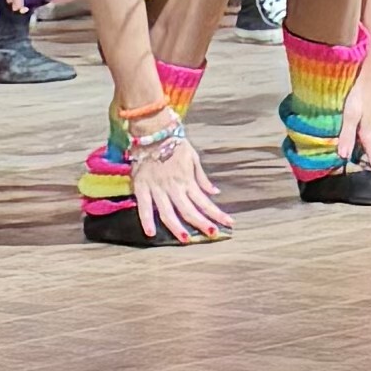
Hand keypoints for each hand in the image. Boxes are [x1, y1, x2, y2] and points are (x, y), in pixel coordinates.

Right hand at [126, 112, 230, 243]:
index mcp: (188, 180)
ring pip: (168, 212)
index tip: (229, 223)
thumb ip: (202, 178)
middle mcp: (174, 186)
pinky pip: (144, 206)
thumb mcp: (193, 157)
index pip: (205, 201)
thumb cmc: (174, 143)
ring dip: (177, 227)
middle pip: (189, 210)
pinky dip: (146, 220)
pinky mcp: (141, 187)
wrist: (152, 131)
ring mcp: (157, 188)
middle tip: (212, 234)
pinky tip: (151, 233)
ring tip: (186, 239)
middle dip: (202, 223)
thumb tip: (214, 192)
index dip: (217, 214)